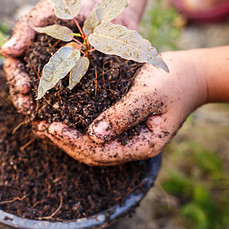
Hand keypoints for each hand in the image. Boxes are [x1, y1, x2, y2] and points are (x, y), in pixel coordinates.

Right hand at [1, 0, 139, 114]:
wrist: (111, 9)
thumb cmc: (75, 5)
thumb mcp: (49, 10)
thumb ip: (26, 28)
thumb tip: (5, 51)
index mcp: (28, 55)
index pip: (15, 70)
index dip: (16, 80)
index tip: (24, 87)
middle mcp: (41, 71)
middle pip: (26, 92)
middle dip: (24, 102)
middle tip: (28, 109)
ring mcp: (60, 83)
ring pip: (45, 104)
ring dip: (41, 115)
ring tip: (43, 125)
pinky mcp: (81, 91)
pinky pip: (71, 108)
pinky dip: (66, 118)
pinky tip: (68, 126)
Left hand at [35, 51, 207, 164]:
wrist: (189, 74)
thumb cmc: (172, 81)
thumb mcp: (148, 94)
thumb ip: (123, 115)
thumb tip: (93, 135)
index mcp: (142, 146)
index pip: (101, 152)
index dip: (73, 142)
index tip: (51, 127)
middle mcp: (131, 146)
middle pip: (91, 153)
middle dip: (64, 142)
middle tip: (39, 127)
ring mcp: (125, 137)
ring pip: (89, 145)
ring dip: (65, 136)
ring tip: (41, 124)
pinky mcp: (118, 125)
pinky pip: (92, 130)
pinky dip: (74, 125)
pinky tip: (56, 115)